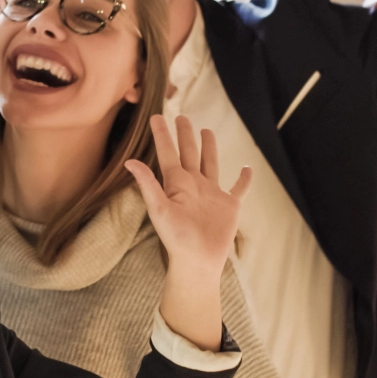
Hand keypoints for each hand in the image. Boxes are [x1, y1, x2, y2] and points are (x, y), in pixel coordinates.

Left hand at [126, 115, 252, 275]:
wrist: (198, 261)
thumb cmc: (176, 238)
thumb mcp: (159, 209)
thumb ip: (147, 184)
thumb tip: (129, 161)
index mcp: (177, 184)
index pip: (168, 153)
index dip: (163, 134)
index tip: (157, 116)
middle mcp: (194, 185)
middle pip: (189, 153)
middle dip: (185, 135)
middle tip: (182, 116)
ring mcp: (212, 194)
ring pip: (211, 164)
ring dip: (209, 148)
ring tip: (206, 131)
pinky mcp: (229, 206)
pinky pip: (239, 188)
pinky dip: (244, 179)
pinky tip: (247, 168)